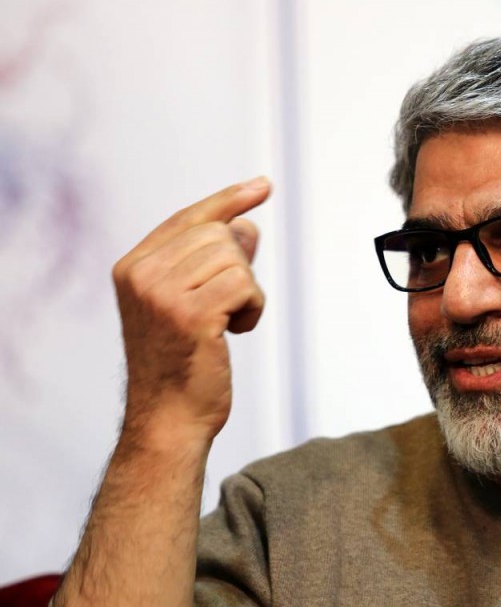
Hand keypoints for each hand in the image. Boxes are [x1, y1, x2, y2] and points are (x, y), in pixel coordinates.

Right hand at [112, 178, 271, 443]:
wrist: (170, 420)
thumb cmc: (185, 365)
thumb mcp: (193, 303)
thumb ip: (213, 262)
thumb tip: (248, 225)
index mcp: (132, 267)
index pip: (188, 218)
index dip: (228, 200)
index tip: (262, 186)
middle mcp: (140, 274)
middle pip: (219, 234)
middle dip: (238, 267)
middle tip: (226, 308)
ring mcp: (161, 293)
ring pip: (235, 257)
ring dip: (247, 292)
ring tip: (226, 325)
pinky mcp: (189, 313)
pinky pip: (247, 284)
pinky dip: (254, 308)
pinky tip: (235, 333)